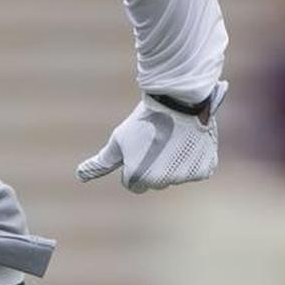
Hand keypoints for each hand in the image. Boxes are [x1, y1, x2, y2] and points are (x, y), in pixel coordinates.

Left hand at [76, 83, 227, 192]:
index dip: (134, 165)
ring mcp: (184, 177)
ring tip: (174, 139)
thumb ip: (100, 164)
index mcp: (138, 179)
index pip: (132, 185)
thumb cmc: (144, 120)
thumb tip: (80, 176)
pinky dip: (194, 159)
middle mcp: (161, 183)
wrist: (178, 99)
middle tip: (158, 141)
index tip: (140, 147)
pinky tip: (189, 142)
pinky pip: (196, 171)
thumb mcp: (118, 141)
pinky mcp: (204, 170)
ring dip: (174, 162)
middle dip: (154, 167)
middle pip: (155, 183)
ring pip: (175, 176)